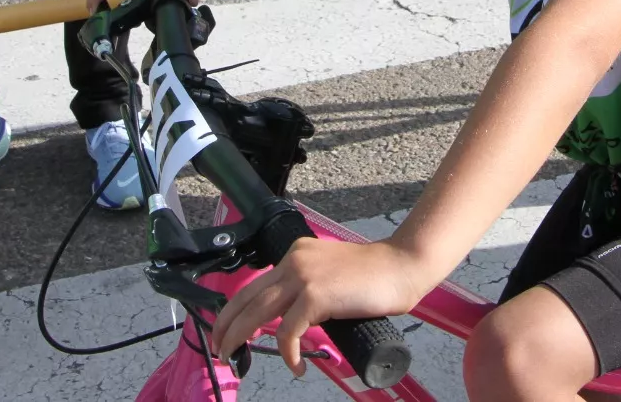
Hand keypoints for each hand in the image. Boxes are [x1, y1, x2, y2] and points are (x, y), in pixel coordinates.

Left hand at [210, 239, 426, 377]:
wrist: (401, 267)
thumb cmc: (375, 277)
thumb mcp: (330, 277)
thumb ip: (309, 289)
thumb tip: (293, 320)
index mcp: (296, 254)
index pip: (255, 284)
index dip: (233, 309)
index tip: (225, 328)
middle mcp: (294, 261)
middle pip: (247, 297)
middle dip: (227, 326)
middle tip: (220, 349)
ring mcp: (304, 277)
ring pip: (258, 313)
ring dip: (240, 338)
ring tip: (236, 358)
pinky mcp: (315, 295)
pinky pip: (289, 331)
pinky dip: (288, 353)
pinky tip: (296, 367)